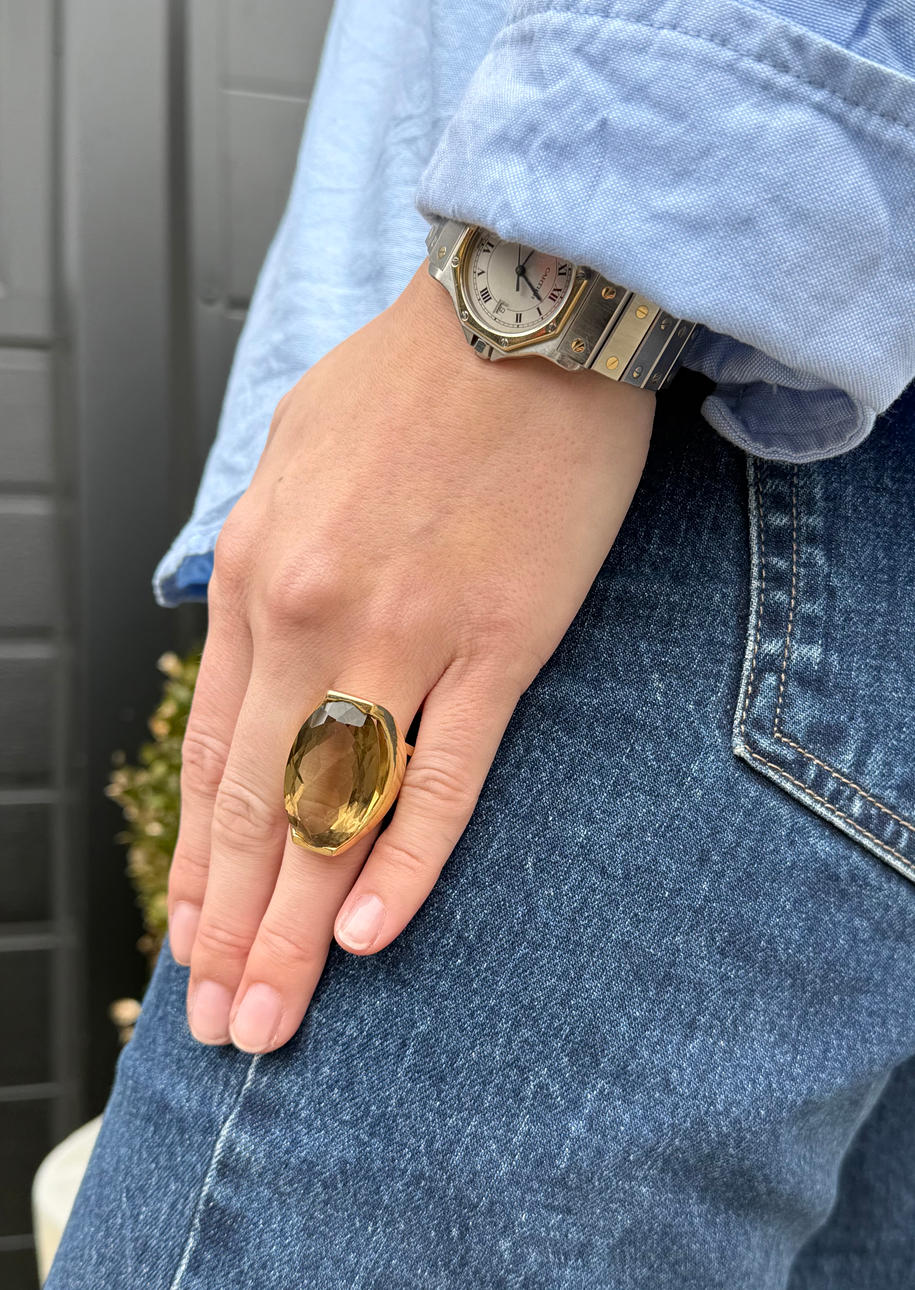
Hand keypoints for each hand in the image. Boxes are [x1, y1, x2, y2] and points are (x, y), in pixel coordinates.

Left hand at [167, 261, 654, 1053]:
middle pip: (261, 806)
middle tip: (222, 1028)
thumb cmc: (409, 383)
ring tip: (275, 1019)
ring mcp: (406, 630)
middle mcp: (312, 613)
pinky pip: (447, 768)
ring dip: (301, 927)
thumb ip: (259, 568)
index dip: (200, 863)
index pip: (213, 756)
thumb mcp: (286, 460)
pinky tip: (376, 931)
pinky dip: (410, 856)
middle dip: (234, 930)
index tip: (194, 942)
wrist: (523, 311)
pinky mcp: (500, 637)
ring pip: (337, 809)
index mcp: (254, 574)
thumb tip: (250, 653)